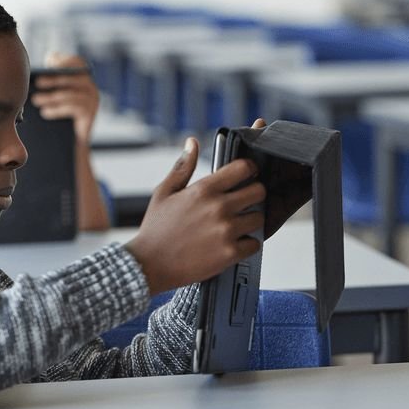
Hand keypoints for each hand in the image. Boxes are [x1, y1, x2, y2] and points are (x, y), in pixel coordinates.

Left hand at [33, 53, 98, 144]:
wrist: (70, 143)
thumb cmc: (58, 117)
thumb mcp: (53, 97)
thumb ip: (48, 83)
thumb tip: (32, 76)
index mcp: (82, 79)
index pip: (78, 62)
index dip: (65, 60)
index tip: (49, 62)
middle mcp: (90, 87)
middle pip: (73, 78)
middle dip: (54, 79)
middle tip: (37, 82)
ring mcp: (92, 100)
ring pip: (70, 94)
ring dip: (51, 97)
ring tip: (35, 100)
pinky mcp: (91, 114)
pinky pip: (73, 108)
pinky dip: (57, 110)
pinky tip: (44, 113)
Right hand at [126, 138, 265, 293]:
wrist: (148, 265)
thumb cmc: (156, 228)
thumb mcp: (164, 193)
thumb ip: (183, 167)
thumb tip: (192, 142)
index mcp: (204, 189)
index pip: (243, 168)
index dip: (248, 169)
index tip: (247, 175)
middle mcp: (218, 207)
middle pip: (258, 191)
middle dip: (254, 194)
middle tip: (244, 202)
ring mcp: (226, 231)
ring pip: (259, 218)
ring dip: (251, 220)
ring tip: (237, 225)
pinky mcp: (229, 254)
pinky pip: (254, 244)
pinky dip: (247, 244)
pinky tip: (234, 243)